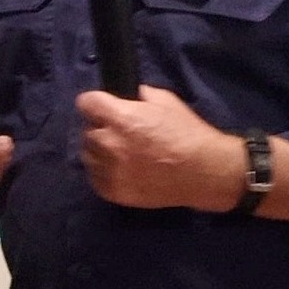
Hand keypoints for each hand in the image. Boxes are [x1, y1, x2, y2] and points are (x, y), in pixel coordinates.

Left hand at [75, 85, 246, 209]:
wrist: (203, 172)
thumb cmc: (187, 133)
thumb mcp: (166, 101)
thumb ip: (139, 96)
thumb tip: (127, 97)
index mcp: (120, 118)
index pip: (86, 103)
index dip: (95, 103)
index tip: (103, 107)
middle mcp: (108, 143)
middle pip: (87, 131)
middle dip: (101, 128)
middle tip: (120, 132)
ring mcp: (109, 170)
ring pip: (88, 155)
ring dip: (100, 151)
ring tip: (121, 153)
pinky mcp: (112, 191)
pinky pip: (95, 177)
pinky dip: (104, 172)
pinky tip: (122, 169)